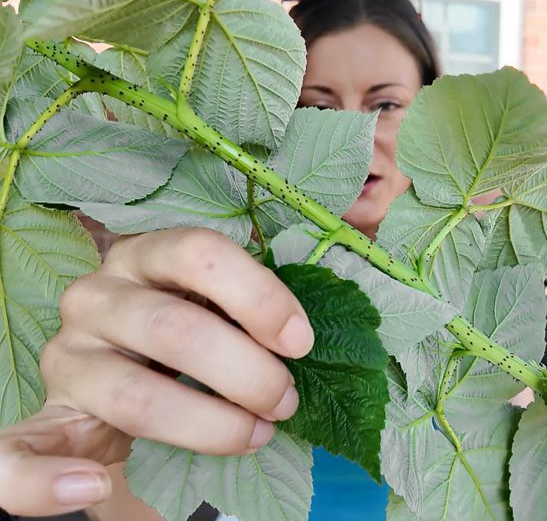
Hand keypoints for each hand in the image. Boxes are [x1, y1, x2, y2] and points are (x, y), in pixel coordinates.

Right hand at [0, 227, 313, 516]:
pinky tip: (88, 485)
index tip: (300, 342)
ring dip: (209, 425)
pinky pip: (19, 450)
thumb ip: (256, 302)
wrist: (136, 371)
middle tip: (284, 401)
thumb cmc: (194, 328)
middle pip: (173, 329)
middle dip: (246, 373)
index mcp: (145, 255)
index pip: (198, 253)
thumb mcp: (222, 302)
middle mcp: (97, 296)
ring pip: (136, 395)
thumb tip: (323, 295)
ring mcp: (68, 356)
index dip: (258, 297)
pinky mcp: (50, 415)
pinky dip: (44, 479)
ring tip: (255, 435)